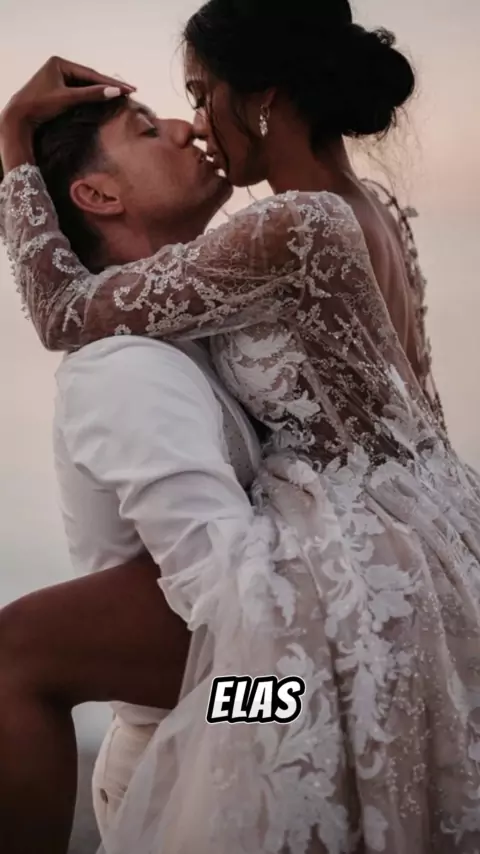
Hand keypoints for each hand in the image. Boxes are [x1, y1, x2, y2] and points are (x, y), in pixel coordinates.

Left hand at [0, 56, 135, 129]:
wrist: (19, 118)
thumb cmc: (40, 105)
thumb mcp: (68, 98)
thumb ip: (92, 94)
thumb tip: (116, 92)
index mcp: (59, 62)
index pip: (91, 74)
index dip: (111, 82)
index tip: (129, 88)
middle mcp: (59, 66)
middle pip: (89, 78)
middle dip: (109, 85)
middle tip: (130, 90)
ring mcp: (58, 77)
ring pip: (85, 85)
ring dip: (102, 91)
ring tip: (122, 94)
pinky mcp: (57, 89)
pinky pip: (79, 91)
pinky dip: (92, 96)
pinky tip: (105, 98)